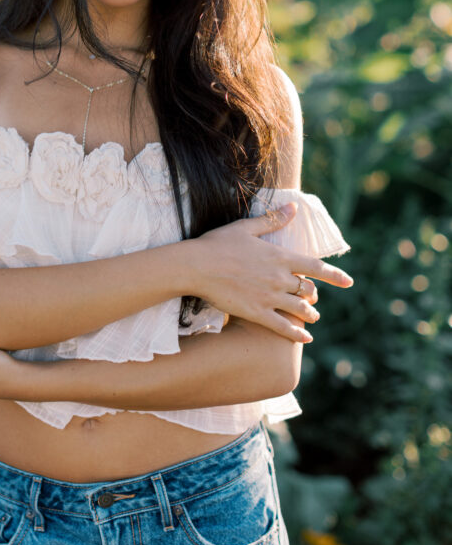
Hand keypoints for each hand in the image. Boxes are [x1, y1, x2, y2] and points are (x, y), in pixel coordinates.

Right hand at [188, 203, 353, 342]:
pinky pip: (284, 327)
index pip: (316, 267)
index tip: (349, 282)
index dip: (334, 276)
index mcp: (280, 257)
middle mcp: (280, 278)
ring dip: (310, 314)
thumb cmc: (218, 244)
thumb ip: (273, 220)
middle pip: (308, 290)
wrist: (196, 266)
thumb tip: (294, 207)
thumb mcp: (246, 228)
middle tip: (313, 298)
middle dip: (313, 295)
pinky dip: (297, 333)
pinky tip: (306, 338)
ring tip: (312, 317)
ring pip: (300, 309)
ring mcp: (270, 297)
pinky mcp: (257, 313)